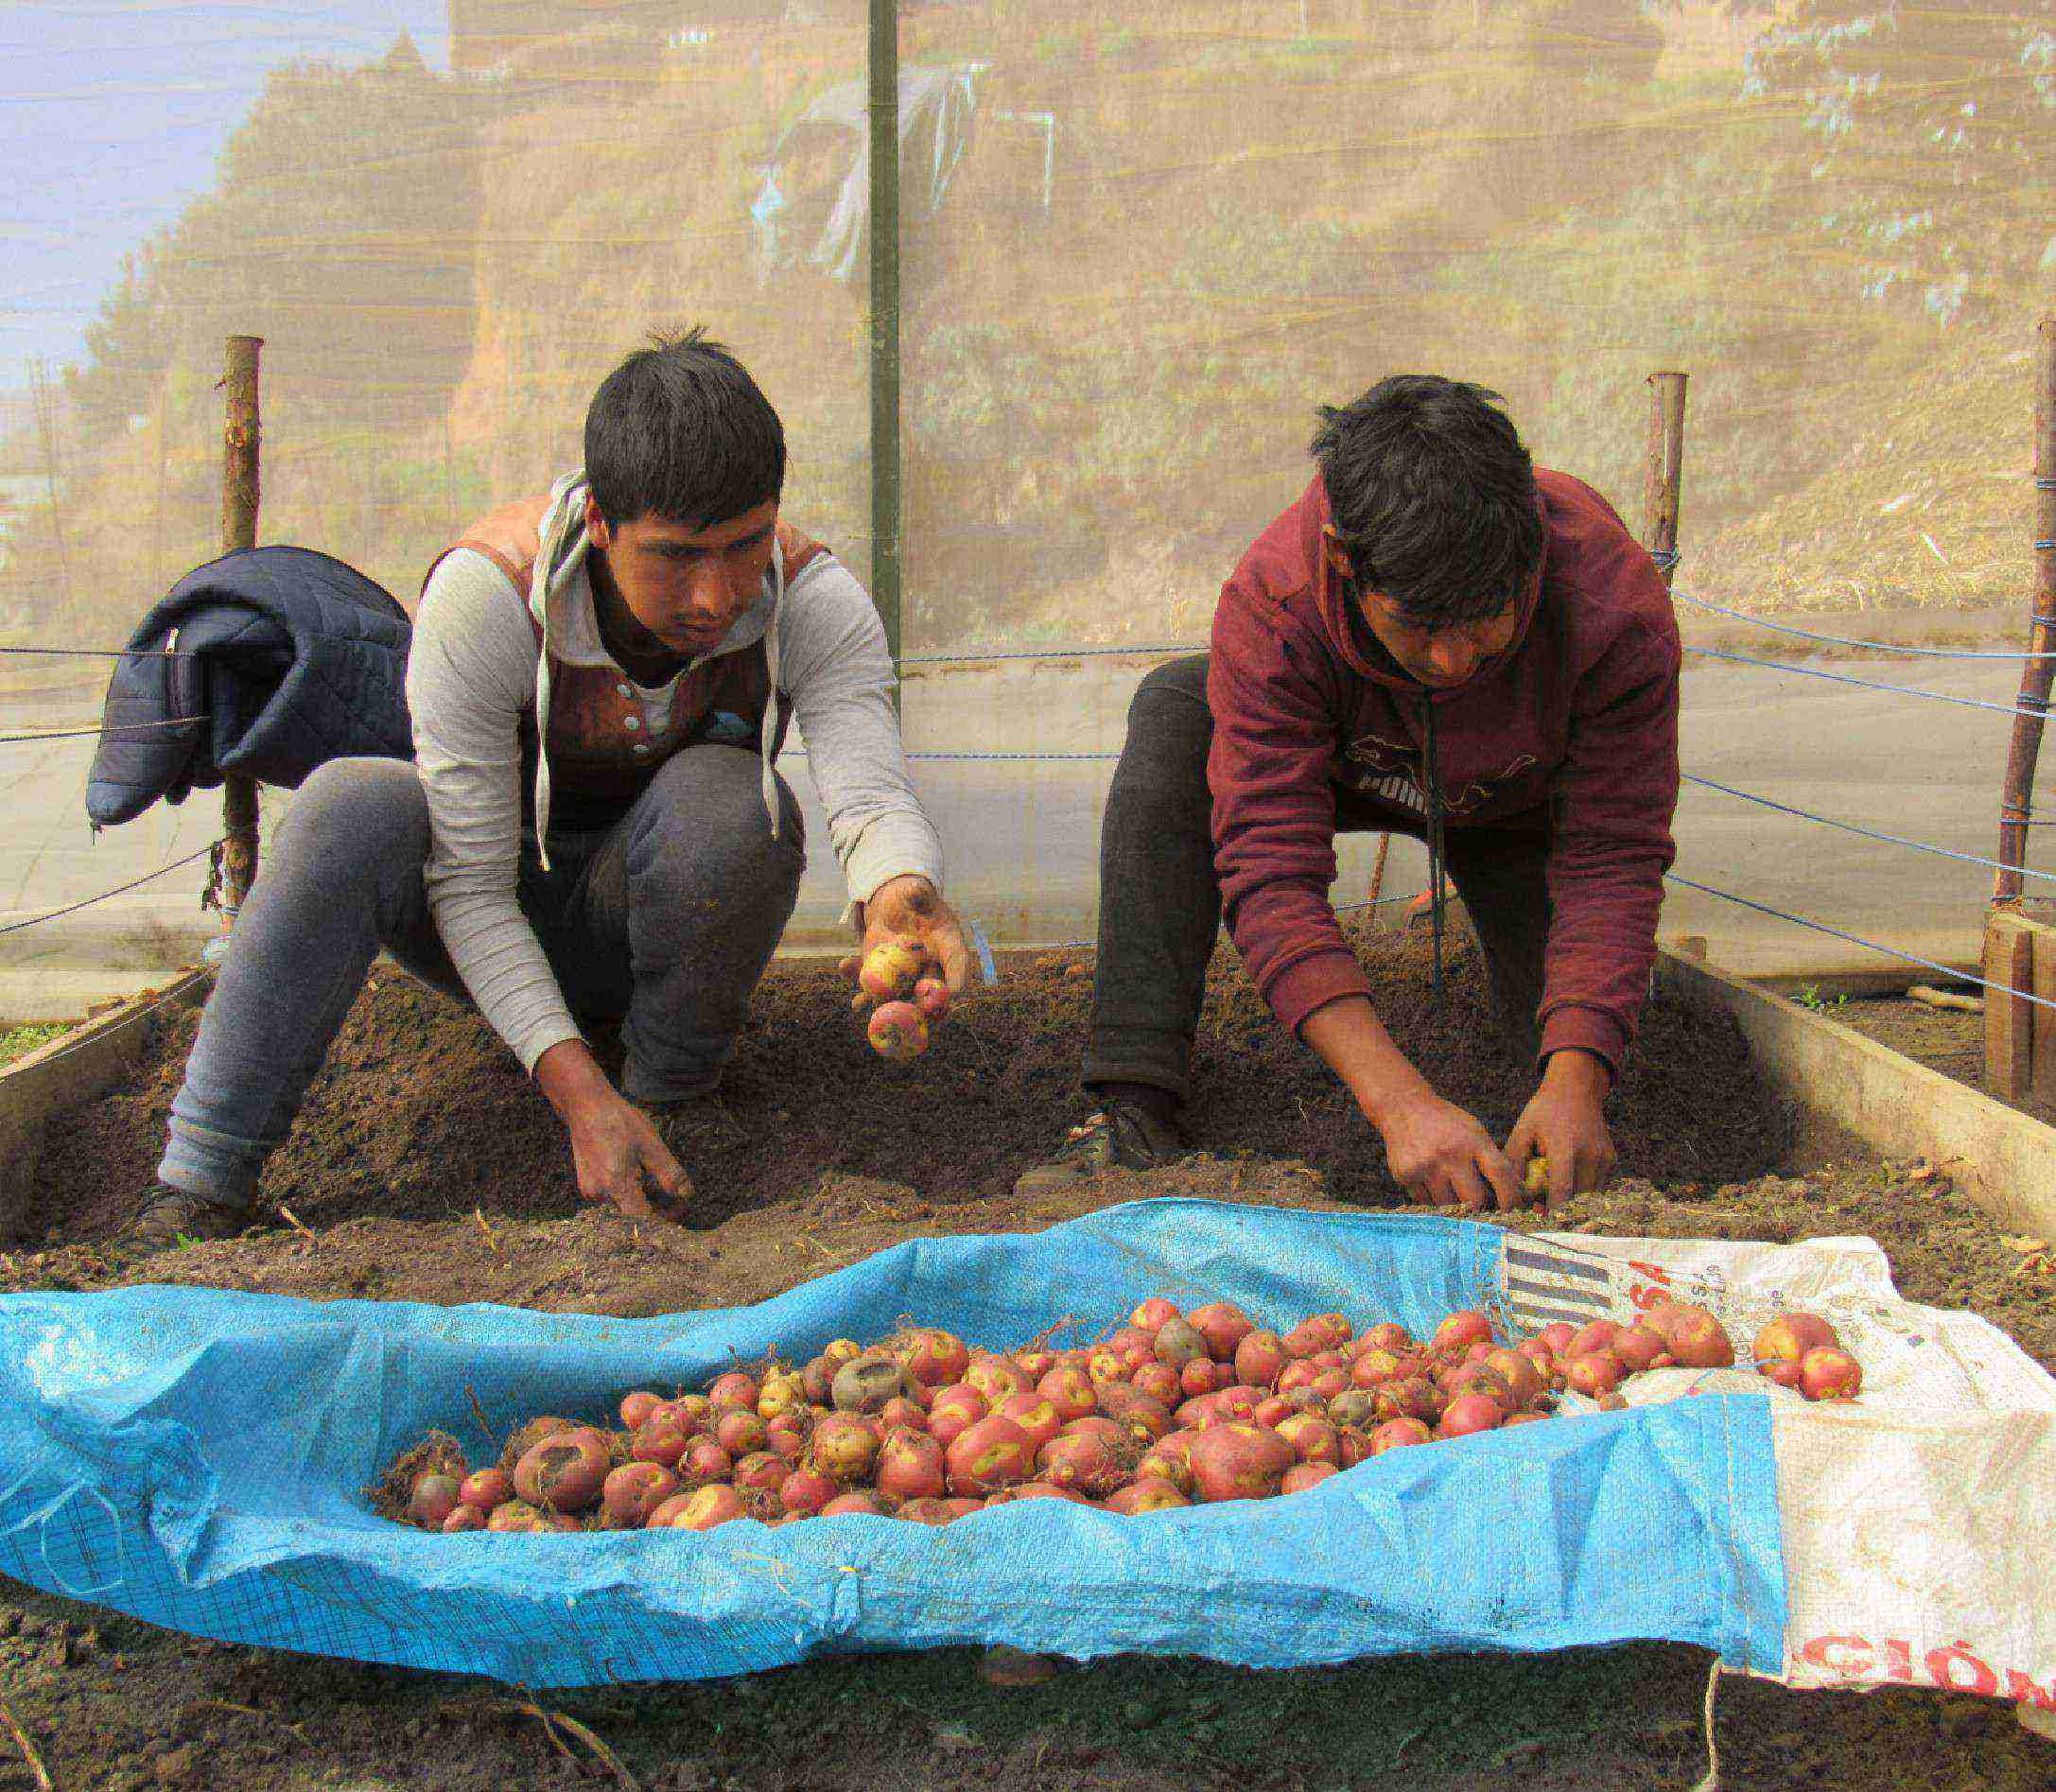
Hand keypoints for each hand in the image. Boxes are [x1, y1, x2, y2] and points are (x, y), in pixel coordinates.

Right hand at [534, 1040, 688, 1220]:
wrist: (585, 1106)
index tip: (681, 1211)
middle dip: (657, 1211)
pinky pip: (612, 1199)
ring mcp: (590, 1191)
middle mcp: (599, 1194)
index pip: (644, 1220)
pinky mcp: (587, 1185)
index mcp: (617, 1185)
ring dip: (643, 1203)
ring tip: (659, 1186)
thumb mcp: (652, 1145)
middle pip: (633, 1217)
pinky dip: (629, 1195)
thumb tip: (687, 1195)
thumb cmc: (619, 1121)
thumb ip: (670, 1174)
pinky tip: (639, 1178)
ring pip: (623, 1209)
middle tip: (677, 1199)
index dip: (665, 1220)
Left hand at [838, 875, 972, 1016]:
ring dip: (887, 1006)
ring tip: (870, 1006)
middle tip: (911, 1012)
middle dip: (920, 1007)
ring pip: (901, 997)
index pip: (959, 965)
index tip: (952, 993)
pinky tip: (854, 999)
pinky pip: (876, 990)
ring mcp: (907, 977)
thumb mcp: (916, 892)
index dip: (957, 980)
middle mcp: (931, 967)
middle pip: (930, 992)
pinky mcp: (884, 978)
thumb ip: (918, 893)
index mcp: (949, 946)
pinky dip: (865, 995)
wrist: (891, 904)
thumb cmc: (912, 896)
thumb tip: (916, 890)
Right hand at [1377, 1090, 1521, 1210]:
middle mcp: (1449, 1153)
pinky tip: (1427, 1179)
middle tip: (1477, 1205)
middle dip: (1478, 1206)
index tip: (1511, 1209)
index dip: (1510, 1196)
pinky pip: (1424, 1202)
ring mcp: (1425, 1166)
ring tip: (1448, 1187)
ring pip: (1448, 1206)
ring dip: (1451, 1204)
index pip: (1500, 1173)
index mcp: (1472, 1139)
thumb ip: (1491, 1158)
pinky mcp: (1405, 1175)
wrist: (1404, 1107)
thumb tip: (1511, 1193)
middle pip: (1474, 1199)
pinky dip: (1429, 1197)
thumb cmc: (1446, 1123)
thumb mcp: (1473, 1130)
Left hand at [1505, 1049, 1616, 1212]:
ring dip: (1572, 1202)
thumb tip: (1508, 1193)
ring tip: (1552, 1197)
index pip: (1562, 1189)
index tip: (1538, 1223)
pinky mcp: (1612, 1161)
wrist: (1576, 1090)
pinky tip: (1567, 1184)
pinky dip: (1583, 1192)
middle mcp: (1590, 1154)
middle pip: (1577, 1198)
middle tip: (1539, 1211)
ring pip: (1589, 1196)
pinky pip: (1597, 1188)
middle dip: (1559, 1209)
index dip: (1551, 1211)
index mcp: (1565, 1146)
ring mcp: (1605, 1158)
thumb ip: (1514, 1161)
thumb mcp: (1523, 1130)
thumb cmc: (1544, 1112)